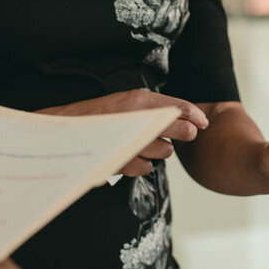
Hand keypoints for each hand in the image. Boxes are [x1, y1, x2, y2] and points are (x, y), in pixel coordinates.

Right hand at [40, 89, 208, 176]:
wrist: (64, 131)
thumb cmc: (97, 116)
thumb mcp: (126, 102)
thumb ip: (152, 108)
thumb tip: (182, 116)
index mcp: (140, 100)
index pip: (179, 107)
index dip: (196, 115)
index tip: (204, 122)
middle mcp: (138, 119)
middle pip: (181, 130)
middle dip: (185, 133)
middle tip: (183, 134)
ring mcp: (131, 142)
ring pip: (165, 152)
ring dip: (160, 151)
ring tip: (144, 144)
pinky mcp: (123, 162)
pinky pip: (147, 167)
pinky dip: (143, 165)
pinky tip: (132, 157)